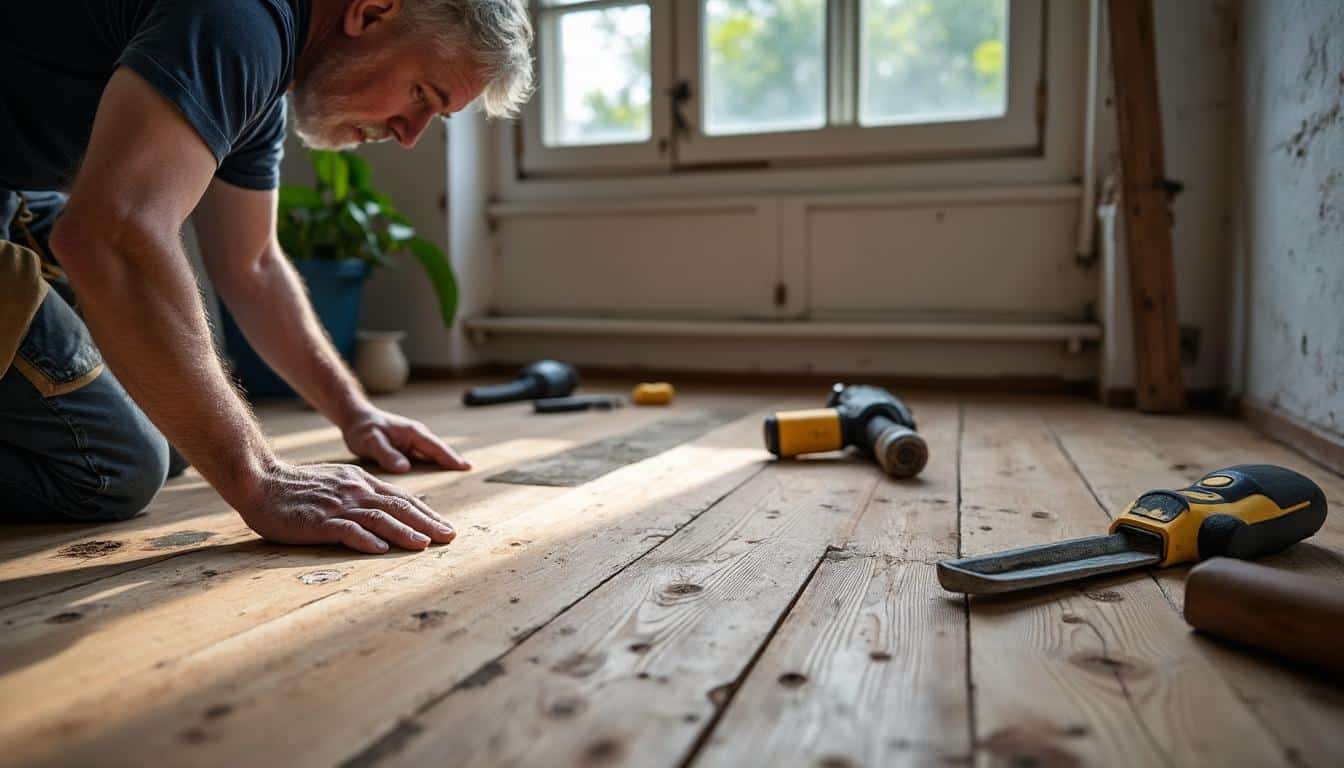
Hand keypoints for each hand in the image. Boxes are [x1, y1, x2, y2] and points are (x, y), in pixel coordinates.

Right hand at [240, 459, 456, 552]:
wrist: (261, 481)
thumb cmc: (298, 487)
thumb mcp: (338, 482)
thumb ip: (362, 493)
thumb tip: (388, 507)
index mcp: (361, 482)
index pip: (402, 497)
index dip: (426, 513)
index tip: (444, 526)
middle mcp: (355, 491)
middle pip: (398, 506)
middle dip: (427, 523)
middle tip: (449, 537)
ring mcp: (338, 505)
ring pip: (379, 518)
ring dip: (404, 532)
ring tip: (425, 545)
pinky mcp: (319, 520)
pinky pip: (346, 530)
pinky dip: (365, 540)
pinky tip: (381, 549)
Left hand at [340, 407, 471, 473]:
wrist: (355, 419)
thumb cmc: (362, 429)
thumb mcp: (371, 441)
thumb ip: (387, 453)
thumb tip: (405, 468)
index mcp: (413, 432)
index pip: (436, 447)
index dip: (451, 458)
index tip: (466, 468)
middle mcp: (417, 437)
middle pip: (440, 452)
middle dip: (455, 463)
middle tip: (471, 477)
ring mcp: (414, 443)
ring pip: (434, 456)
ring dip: (446, 466)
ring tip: (460, 483)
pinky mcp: (409, 450)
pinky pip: (425, 460)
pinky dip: (434, 468)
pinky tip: (438, 481)